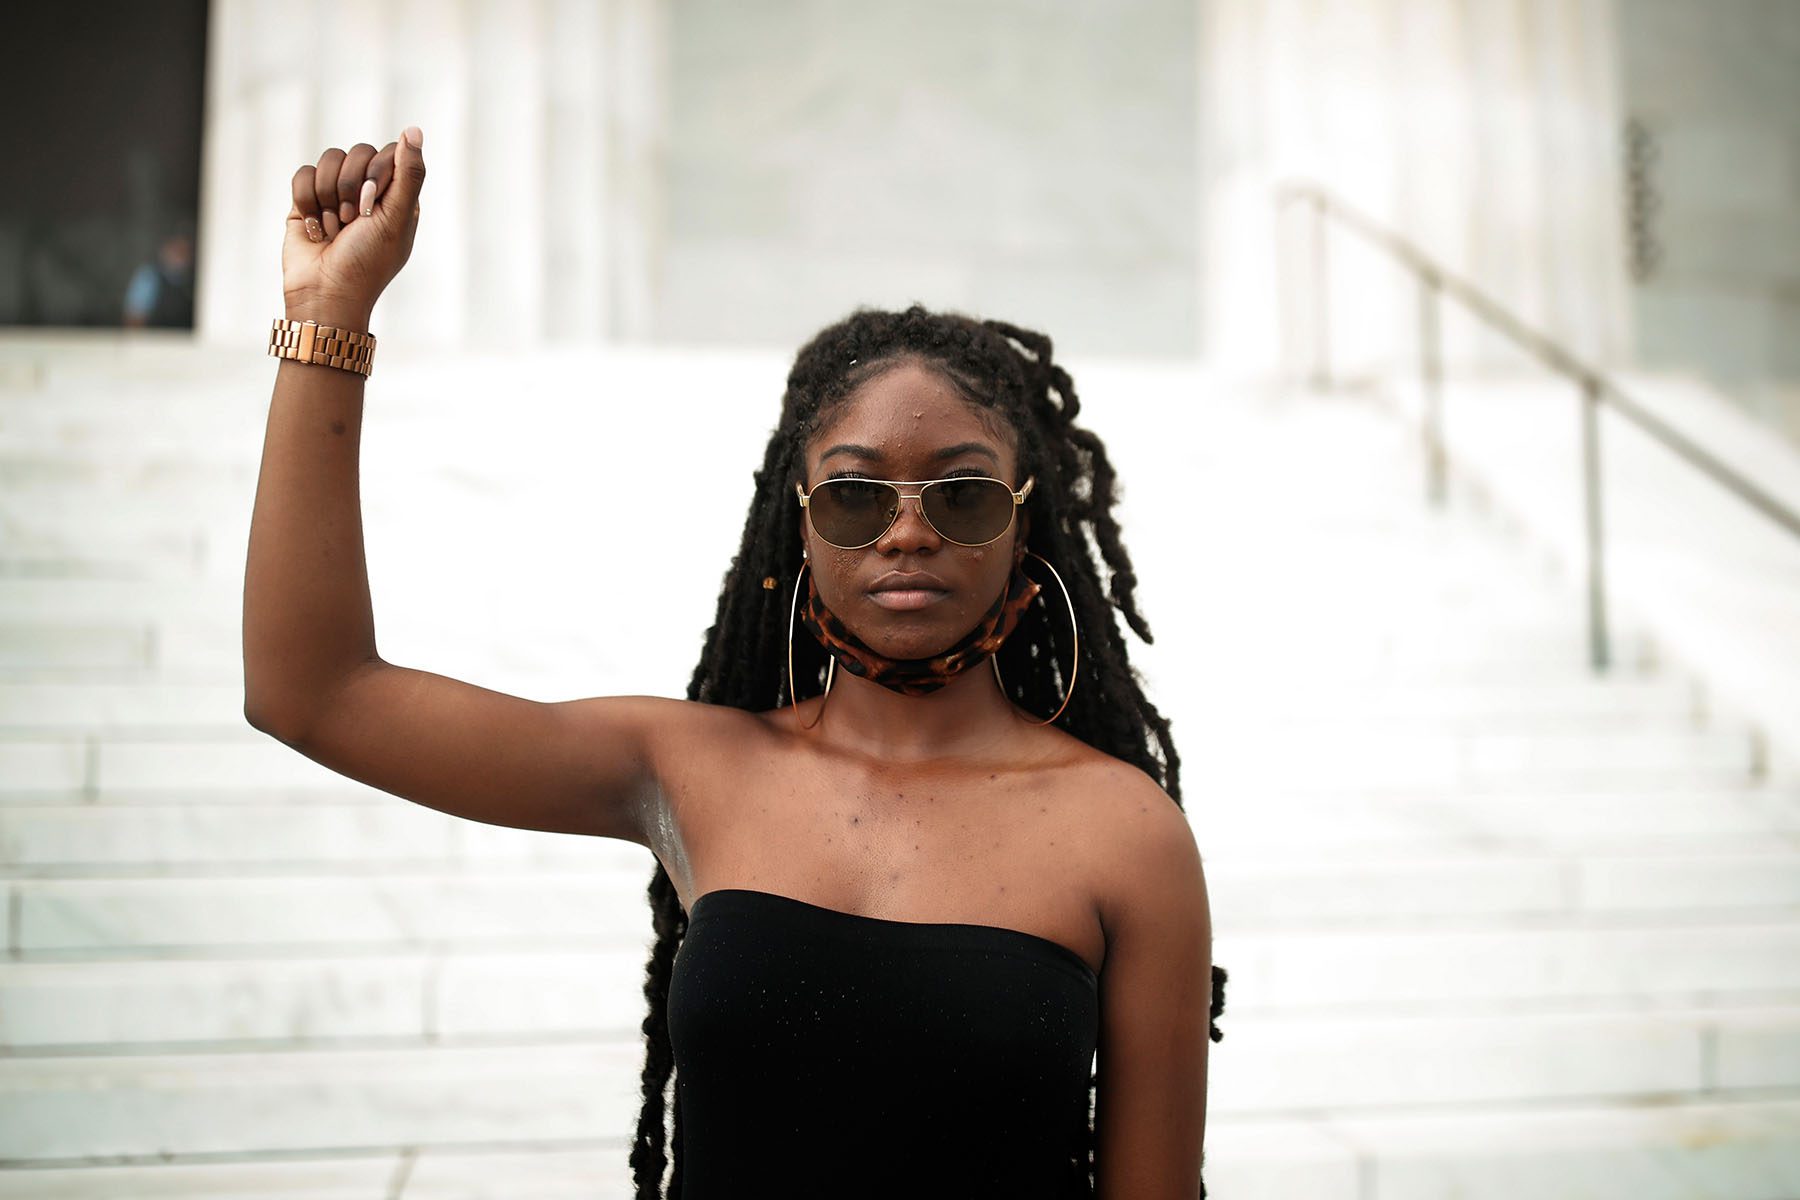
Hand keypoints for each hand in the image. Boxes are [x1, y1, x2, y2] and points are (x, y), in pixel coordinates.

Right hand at [282, 126, 425, 324]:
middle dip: (351, 190)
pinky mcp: (306, 200)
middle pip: (356, 152)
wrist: (325, 293)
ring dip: (329, 200)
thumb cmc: (367, 262)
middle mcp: (368, 191)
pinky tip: (316, 230)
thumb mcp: (397, 219)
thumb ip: (408, 174)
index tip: (373, 206)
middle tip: (353, 222)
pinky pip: (303, 174)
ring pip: (328, 160)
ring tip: (335, 231)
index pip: (388, 153)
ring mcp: (336, 193)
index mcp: (396, 195)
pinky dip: (307, 203)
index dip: (376, 174)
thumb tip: (414, 129)